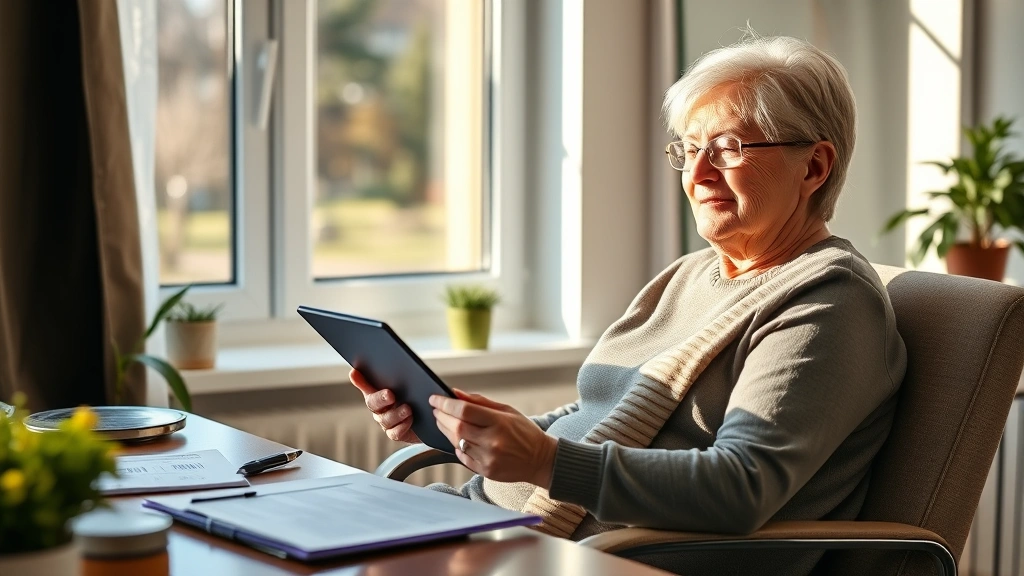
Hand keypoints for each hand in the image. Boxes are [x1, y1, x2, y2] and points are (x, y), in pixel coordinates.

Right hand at [349, 369, 420, 443]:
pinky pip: (394, 433)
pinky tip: (410, 419)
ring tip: (408, 408)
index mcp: (378, 394)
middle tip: (390, 394)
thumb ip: (392, 374)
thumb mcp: (406, 384)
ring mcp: (386, 422)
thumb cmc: (413, 398)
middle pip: (373, 404)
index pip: (366, 386)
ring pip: (385, 419)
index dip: (360, 381)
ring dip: (396, 413)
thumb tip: (372, 365)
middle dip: (380, 398)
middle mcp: (379, 409)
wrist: (427, 418)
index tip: (355, 372)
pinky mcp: (396, 433)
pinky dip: (402, 426)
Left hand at [429, 389, 557, 487]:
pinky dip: (457, 446)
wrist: (541, 460)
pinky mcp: (486, 471)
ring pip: (457, 442)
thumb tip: (455, 393)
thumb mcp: (507, 410)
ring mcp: (489, 458)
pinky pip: (463, 457)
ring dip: (446, 431)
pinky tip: (458, 439)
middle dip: (441, 416)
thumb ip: (479, 402)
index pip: (464, 410)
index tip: (434, 398)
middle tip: (436, 409)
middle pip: (456, 427)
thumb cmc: (524, 432)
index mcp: (499, 422)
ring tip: (443, 422)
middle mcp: (493, 441)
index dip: (445, 403)